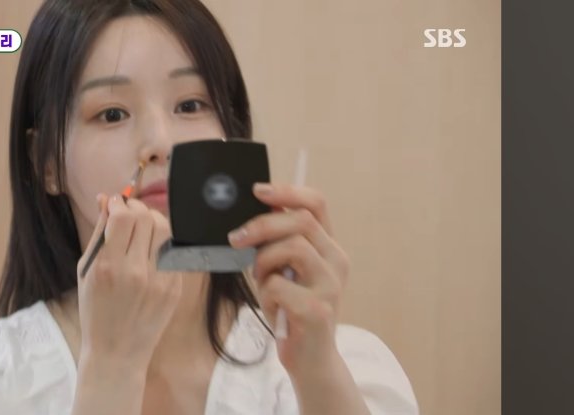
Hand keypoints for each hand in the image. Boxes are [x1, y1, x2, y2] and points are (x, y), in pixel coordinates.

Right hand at [76, 194, 181, 365]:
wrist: (116, 351)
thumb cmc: (95, 311)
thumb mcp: (86, 271)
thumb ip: (98, 234)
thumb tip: (106, 200)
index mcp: (108, 267)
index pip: (122, 217)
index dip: (119, 203)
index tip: (115, 204)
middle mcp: (135, 272)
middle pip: (146, 218)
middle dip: (136, 208)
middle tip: (128, 212)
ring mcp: (159, 280)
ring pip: (164, 229)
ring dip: (152, 220)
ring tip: (142, 226)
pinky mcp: (174, 287)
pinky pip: (172, 251)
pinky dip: (161, 243)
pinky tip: (150, 249)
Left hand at [228, 183, 349, 374]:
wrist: (311, 360)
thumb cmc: (291, 311)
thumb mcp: (285, 271)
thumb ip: (277, 243)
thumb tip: (253, 212)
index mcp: (329, 248)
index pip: (316, 204)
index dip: (287, 191)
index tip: (257, 190)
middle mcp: (336, 262)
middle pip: (300, 221)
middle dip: (262, 225)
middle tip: (236, 238)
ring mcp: (330, 286)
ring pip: (291, 248)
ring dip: (263, 262)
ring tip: (262, 282)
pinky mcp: (317, 310)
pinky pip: (278, 286)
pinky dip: (266, 294)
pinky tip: (272, 307)